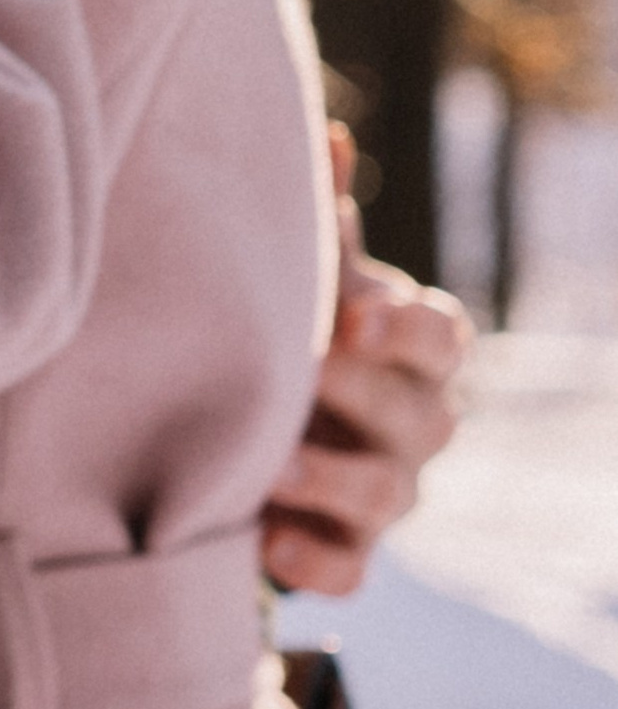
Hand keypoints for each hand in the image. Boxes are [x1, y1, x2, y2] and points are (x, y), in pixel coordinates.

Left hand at [261, 127, 472, 594]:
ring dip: (328, 479)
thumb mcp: (312, 279)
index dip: (404, 326)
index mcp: (415, 349)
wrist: (267, 431)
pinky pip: (348, 572)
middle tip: (304, 372)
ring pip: (389, 497)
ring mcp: (388, 494)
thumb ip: (323, 222)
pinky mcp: (347, 555)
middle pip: (423, 417)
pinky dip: (311, 561)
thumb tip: (330, 136)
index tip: (351, 313)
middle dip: (362, 395)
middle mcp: (416, 423)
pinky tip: (268, 543)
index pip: (442, 337)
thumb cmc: (301, 333)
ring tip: (267, 463)